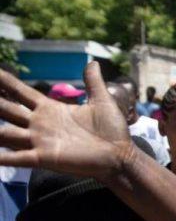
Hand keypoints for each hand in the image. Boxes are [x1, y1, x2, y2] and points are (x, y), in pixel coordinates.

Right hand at [0, 62, 131, 179]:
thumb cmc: (111, 131)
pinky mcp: (43, 158)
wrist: (120, 156)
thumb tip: (92, 62)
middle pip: (5, 108)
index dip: (4, 82)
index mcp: (49, 109)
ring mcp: (39, 141)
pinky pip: (14, 156)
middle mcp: (39, 124)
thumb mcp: (102, 101)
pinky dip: (0, 155)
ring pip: (3, 132)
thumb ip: (92, 83)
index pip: (19, 92)